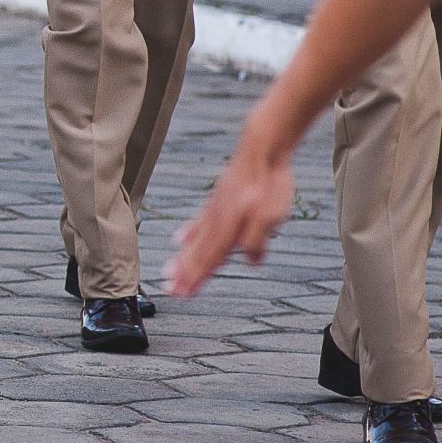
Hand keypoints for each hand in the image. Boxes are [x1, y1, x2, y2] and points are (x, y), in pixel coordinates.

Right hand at [164, 143, 295, 295]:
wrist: (261, 149)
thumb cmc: (269, 183)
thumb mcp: (272, 215)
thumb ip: (258, 239)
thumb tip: (251, 261)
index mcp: (229, 228)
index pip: (208, 259)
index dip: (195, 278)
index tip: (181, 293)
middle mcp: (217, 222)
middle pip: (197, 252)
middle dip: (184, 273)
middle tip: (169, 289)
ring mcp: (214, 211)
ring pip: (195, 239)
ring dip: (182, 257)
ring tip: (169, 270)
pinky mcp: (217, 202)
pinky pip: (199, 222)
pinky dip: (188, 233)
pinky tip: (179, 239)